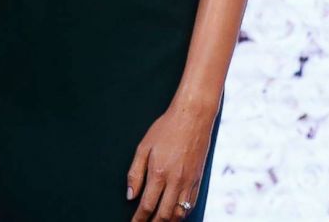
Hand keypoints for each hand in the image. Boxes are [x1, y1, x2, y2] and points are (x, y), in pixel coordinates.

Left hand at [126, 103, 212, 220]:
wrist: (193, 117)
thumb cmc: (166, 128)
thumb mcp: (144, 147)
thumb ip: (135, 173)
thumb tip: (130, 195)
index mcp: (159, 173)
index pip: (147, 205)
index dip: (139, 219)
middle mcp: (176, 181)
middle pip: (164, 215)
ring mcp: (189, 181)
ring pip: (180, 214)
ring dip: (168, 221)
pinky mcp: (198, 179)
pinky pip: (191, 204)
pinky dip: (182, 214)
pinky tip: (175, 215)